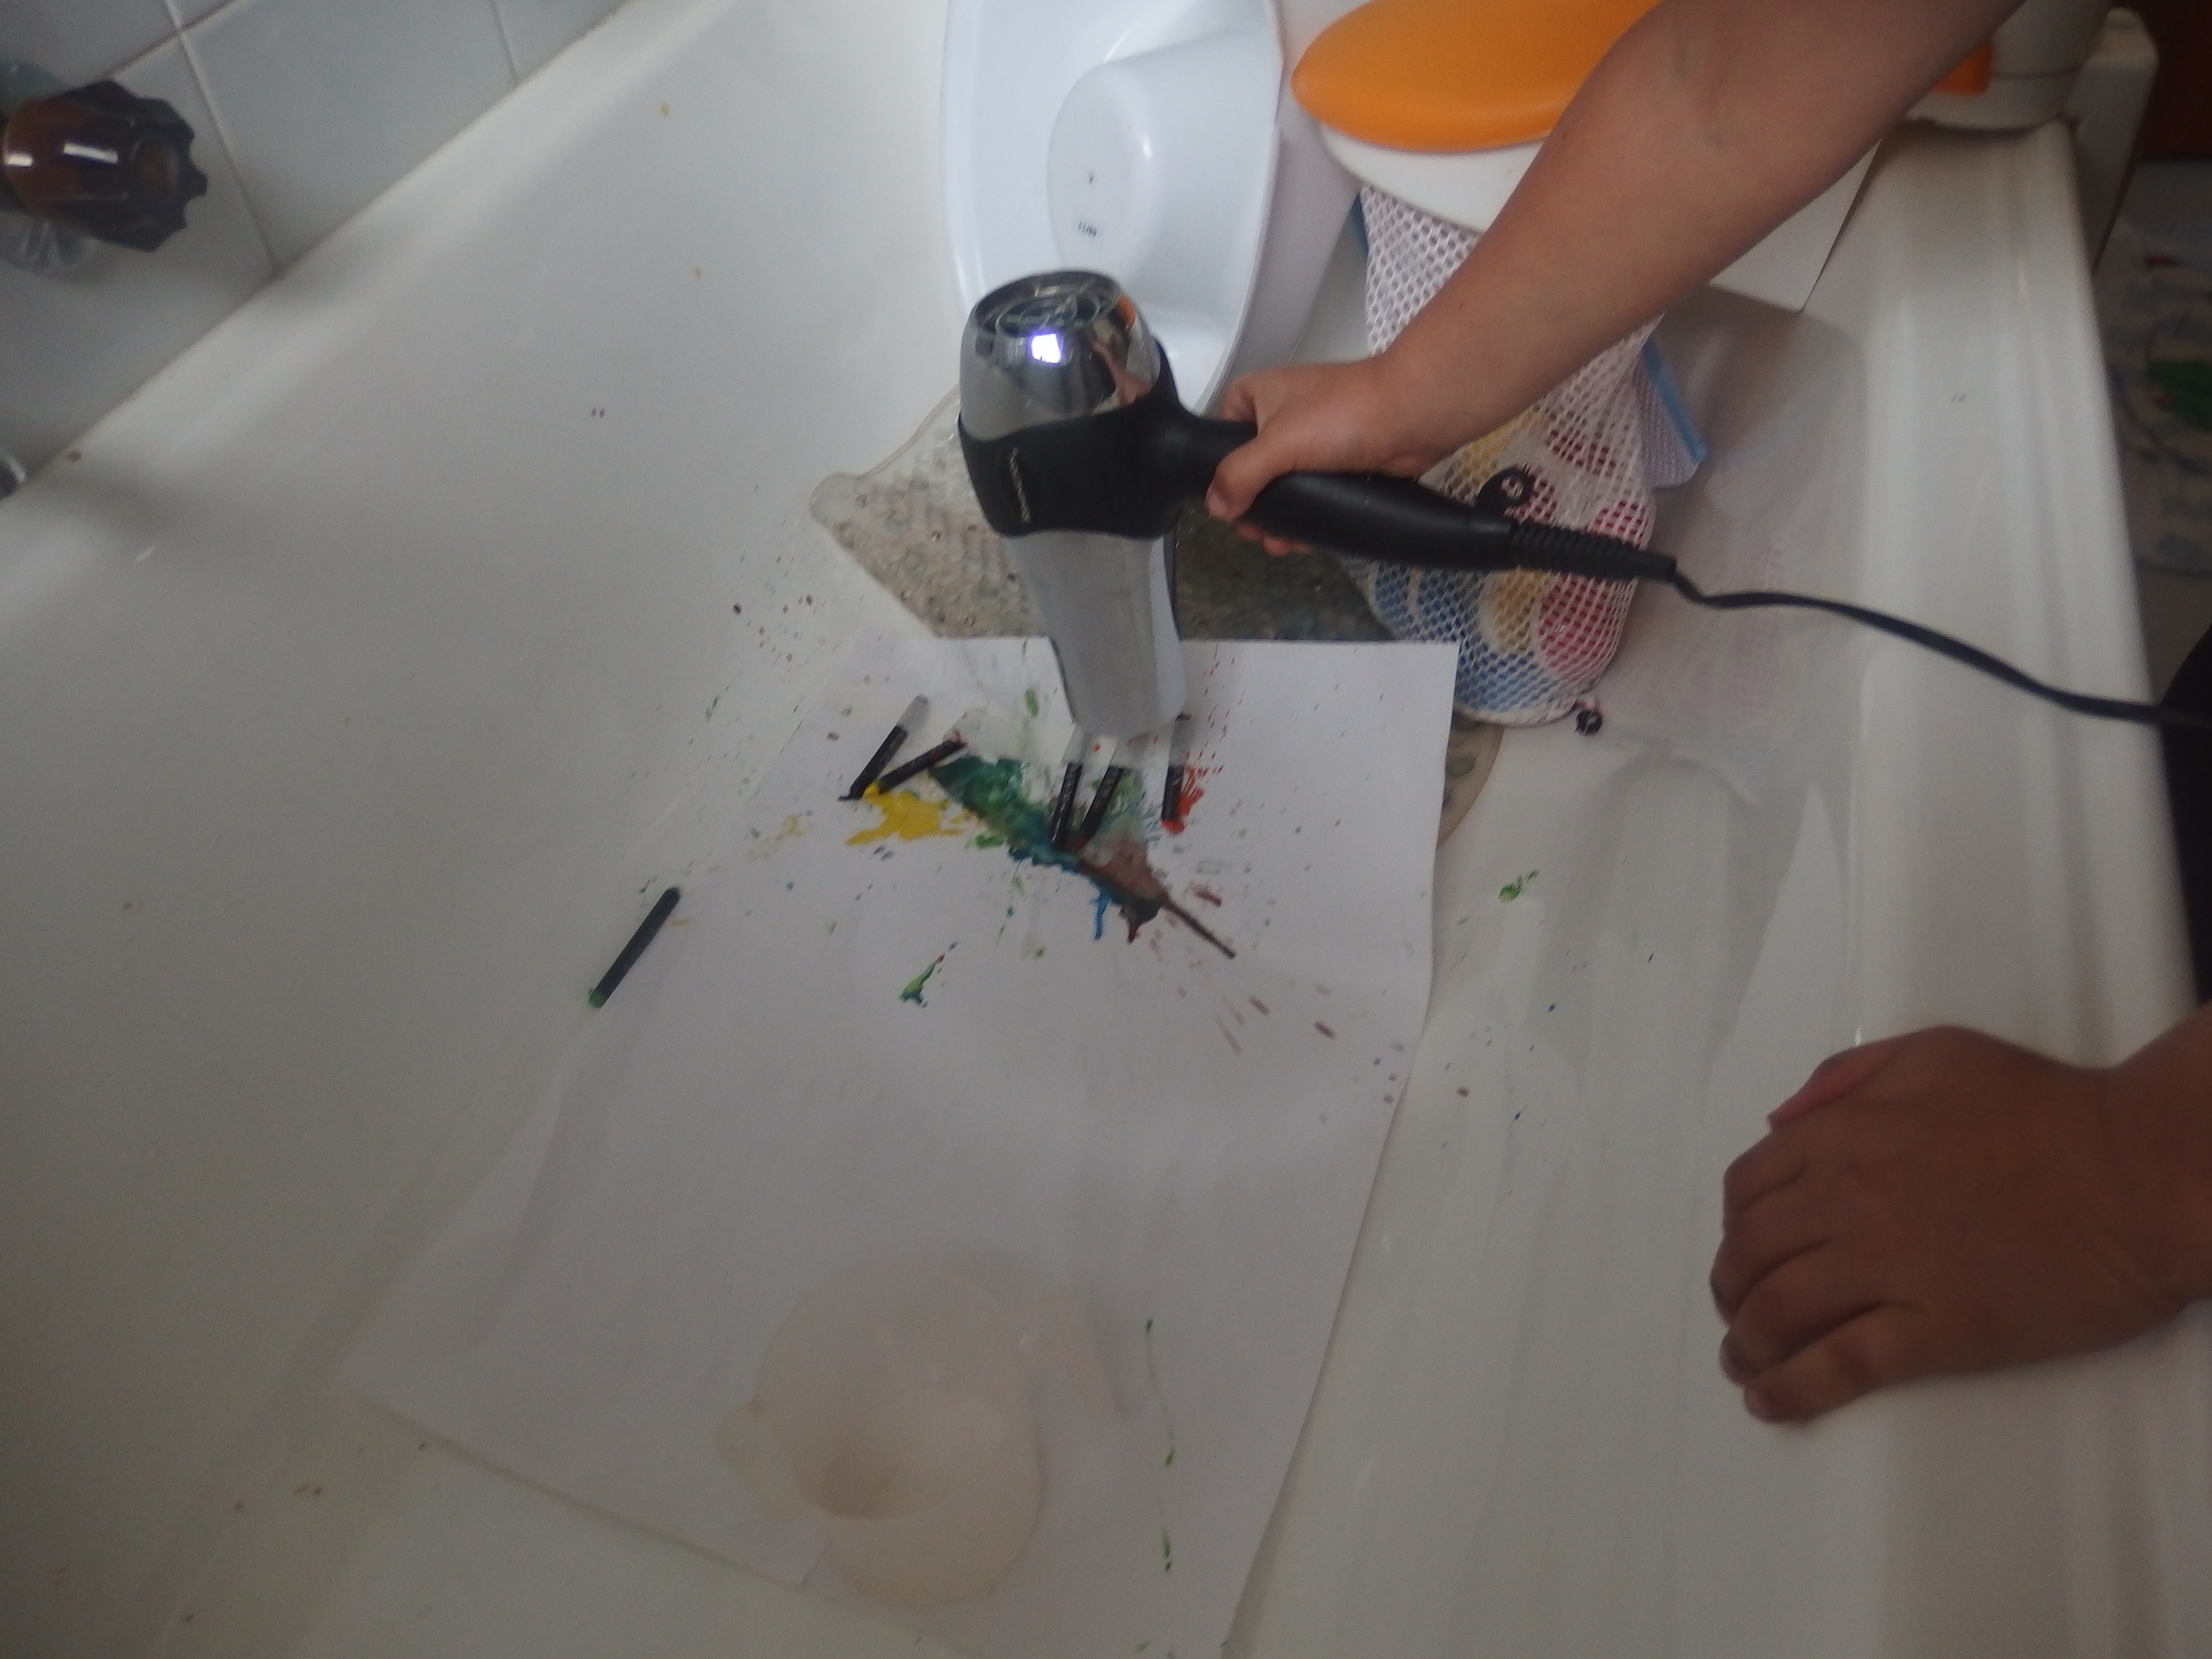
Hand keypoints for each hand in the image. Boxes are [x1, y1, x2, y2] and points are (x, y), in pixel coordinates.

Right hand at [1206, 357, 1463, 554]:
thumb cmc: (1339, 417)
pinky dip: (1308, 517)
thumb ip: (1239, 475)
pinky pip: (1313, 494)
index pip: (1220, 435)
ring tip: (1282, 546)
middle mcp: (1280, 414)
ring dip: (1281, 519)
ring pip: (1283, 487)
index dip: (1221, 472)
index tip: (1229, 505)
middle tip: (1260, 535)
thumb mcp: (1277, 444)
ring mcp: (1313, 439)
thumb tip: (1215, 509)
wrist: (1412, 414)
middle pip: (1251, 469)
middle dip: (1254, 507)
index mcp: (1257, 396)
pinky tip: (1305, 543)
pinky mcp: (1339, 463)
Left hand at [1710, 1027, 2196, 1422]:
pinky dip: (1793, 1389)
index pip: (1750, 1187)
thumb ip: (1848, 1077)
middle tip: (1736, 1311)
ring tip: (1744, 1363)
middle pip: (1751, 1253)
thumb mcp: (1933, 1054)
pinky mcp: (1937, 1329)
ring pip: (1780, 1312)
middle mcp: (1850, 1199)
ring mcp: (1890, 1267)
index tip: (1741, 1249)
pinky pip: (1841, 1365)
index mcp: (1846, 1134)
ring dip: (1747, 1343)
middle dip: (1729, 1288)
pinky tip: (1772, 1402)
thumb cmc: (2047, 1108)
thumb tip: (1782, 1119)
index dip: (1734, 1225)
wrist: (2137, 1173)